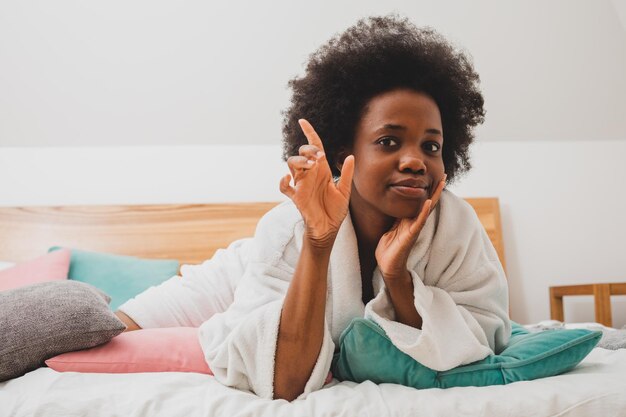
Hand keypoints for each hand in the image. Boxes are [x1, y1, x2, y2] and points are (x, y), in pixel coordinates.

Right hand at [279, 119, 354, 247]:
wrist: (328, 228)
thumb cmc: (335, 210)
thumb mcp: (345, 191)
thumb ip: (347, 174)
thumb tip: (351, 156)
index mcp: (322, 170)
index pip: (314, 147)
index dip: (309, 133)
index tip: (303, 121)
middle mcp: (310, 174)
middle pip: (302, 152)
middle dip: (308, 150)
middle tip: (318, 158)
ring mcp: (301, 184)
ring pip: (291, 164)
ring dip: (299, 161)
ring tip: (310, 165)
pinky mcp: (296, 196)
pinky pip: (284, 186)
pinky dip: (284, 181)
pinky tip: (290, 180)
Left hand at [375, 175, 446, 279]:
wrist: (388, 266)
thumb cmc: (389, 249)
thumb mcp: (391, 229)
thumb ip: (396, 220)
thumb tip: (396, 208)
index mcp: (408, 220)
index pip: (420, 203)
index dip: (427, 191)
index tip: (434, 179)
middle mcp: (414, 223)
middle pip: (428, 203)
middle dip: (436, 190)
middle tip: (444, 176)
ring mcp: (414, 228)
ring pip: (427, 209)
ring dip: (434, 196)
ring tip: (441, 183)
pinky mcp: (411, 235)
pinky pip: (419, 221)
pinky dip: (424, 211)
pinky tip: (429, 202)